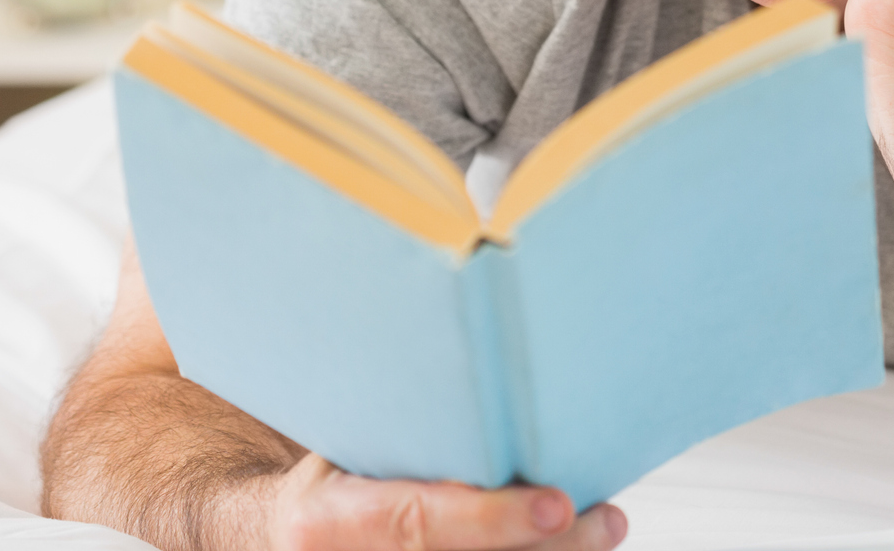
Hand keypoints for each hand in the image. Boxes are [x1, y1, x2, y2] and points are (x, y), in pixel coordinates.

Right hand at [263, 456, 625, 550]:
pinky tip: (575, 543)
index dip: (490, 519)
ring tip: (604, 526)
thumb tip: (481, 361)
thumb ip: (403, 421)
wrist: (288, 532)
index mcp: (326, 522)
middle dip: (545, 548)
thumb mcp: (344, 434)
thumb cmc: (328, 467)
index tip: (557, 504)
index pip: (417, 522)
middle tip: (606, 519)